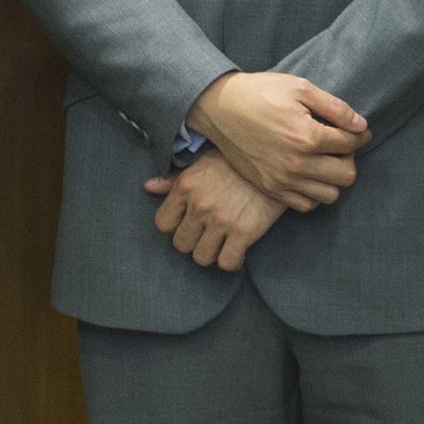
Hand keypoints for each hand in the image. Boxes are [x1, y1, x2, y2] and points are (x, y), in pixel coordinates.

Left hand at [143, 151, 284, 269]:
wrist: (274, 160)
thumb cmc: (235, 162)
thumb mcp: (201, 163)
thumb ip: (173, 179)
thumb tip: (148, 187)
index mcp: (185, 186)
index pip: (162, 223)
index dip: (174, 225)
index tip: (186, 222)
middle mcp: (199, 205)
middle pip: (180, 244)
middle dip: (192, 242)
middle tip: (205, 234)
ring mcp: (221, 221)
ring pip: (201, 258)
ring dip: (210, 253)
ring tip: (220, 243)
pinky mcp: (244, 233)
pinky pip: (227, 263)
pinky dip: (231, 261)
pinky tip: (236, 249)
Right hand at [185, 71, 367, 209]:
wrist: (218, 107)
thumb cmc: (259, 93)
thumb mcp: (299, 87)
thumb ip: (335, 107)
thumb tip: (361, 126)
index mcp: (307, 136)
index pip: (351, 143)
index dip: (359, 134)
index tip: (357, 130)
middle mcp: (297, 163)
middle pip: (347, 174)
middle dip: (349, 157)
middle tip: (339, 145)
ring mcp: (283, 180)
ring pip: (330, 195)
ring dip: (333, 178)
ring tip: (323, 160)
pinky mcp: (270, 188)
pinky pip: (306, 205)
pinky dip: (313, 193)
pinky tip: (308, 174)